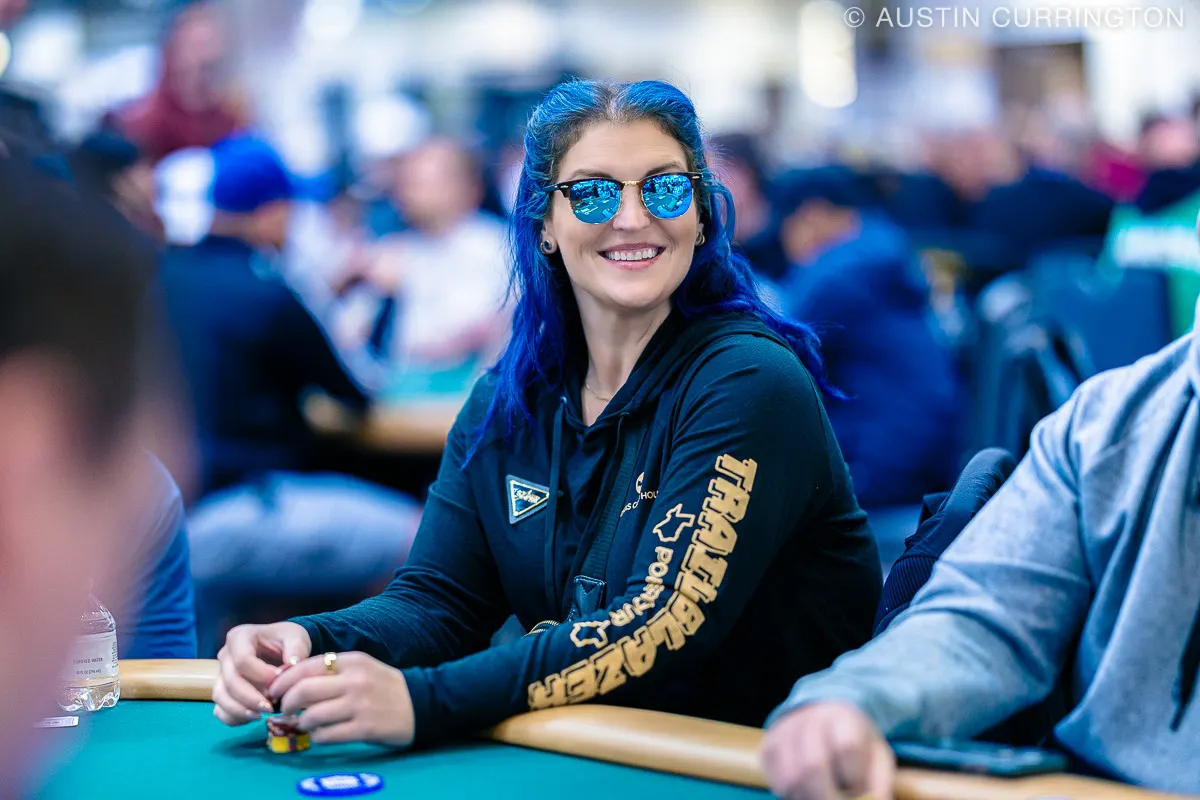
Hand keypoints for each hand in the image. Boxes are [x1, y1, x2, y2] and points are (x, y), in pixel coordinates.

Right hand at [213, 622, 311, 726]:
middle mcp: (225, 655)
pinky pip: (220, 709)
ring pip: (221, 697)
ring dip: (240, 710)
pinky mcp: (224, 691)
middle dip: (250, 698)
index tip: (279, 681)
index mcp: (240, 637)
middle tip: (271, 707)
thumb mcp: (296, 637)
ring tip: (261, 716)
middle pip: (231, 681)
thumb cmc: (287, 639)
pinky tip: (253, 718)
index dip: (260, 674)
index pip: (242, 660)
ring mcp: (221, 675)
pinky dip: (234, 718)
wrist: (283, 647)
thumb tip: (293, 663)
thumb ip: (296, 648)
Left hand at [267, 651, 414, 747]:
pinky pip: (327, 735)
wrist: (421, 703)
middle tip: (283, 710)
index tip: (274, 691)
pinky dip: (318, 737)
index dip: (283, 680)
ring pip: (312, 715)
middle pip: (303, 690)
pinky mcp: (365, 728)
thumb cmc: (385, 686)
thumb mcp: (361, 668)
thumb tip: (292, 683)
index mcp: (352, 660)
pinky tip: (322, 735)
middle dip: (285, 703)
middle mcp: (354, 680)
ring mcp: (360, 705)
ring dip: (302, 722)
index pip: (305, 666)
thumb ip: (331, 671)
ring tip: (305, 724)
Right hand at [761, 702, 894, 799]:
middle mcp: (809, 719)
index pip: (846, 746)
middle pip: (813, 765)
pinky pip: (777, 782)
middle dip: (828, 797)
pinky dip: (793, 795)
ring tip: (821, 796)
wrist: (823, 716)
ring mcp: (784, 731)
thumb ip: (879, 783)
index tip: (860, 790)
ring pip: (791, 778)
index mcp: (842, 717)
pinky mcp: (768, 747)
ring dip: (808, 798)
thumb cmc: (854, 741)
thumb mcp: (876, 755)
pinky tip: (806, 792)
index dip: (855, 777)